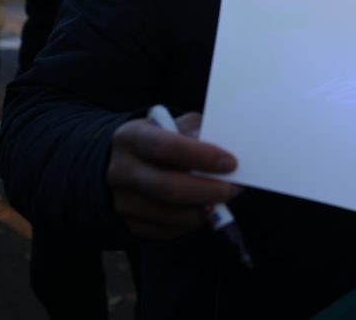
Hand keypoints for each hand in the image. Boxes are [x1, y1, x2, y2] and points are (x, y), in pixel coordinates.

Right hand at [107, 111, 239, 239]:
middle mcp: (121, 171)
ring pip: (169, 214)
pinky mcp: (130, 225)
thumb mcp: (174, 126)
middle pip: (167, 187)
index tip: (230, 163)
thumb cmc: (160, 141)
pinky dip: (192, 222)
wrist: (125, 165)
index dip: (201, 156)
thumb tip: (224, 152)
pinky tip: (204, 209)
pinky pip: (168, 230)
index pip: (166, 147)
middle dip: (207, 190)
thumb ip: (197, 133)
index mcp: (131, 138)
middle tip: (233, 188)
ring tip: (223, 198)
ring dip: (203, 210)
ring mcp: (122, 201)